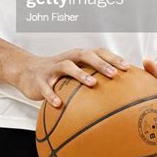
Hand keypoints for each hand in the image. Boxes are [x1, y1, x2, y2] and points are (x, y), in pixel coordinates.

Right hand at [15, 48, 129, 106]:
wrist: (27, 72)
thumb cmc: (59, 75)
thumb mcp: (75, 72)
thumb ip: (93, 78)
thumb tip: (118, 94)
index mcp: (78, 57)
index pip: (98, 52)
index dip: (113, 58)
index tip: (128, 68)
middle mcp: (67, 59)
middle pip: (85, 55)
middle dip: (101, 64)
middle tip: (115, 74)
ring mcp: (53, 68)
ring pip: (67, 67)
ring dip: (80, 74)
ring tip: (93, 84)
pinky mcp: (40, 80)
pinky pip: (46, 87)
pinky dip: (52, 95)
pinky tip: (59, 104)